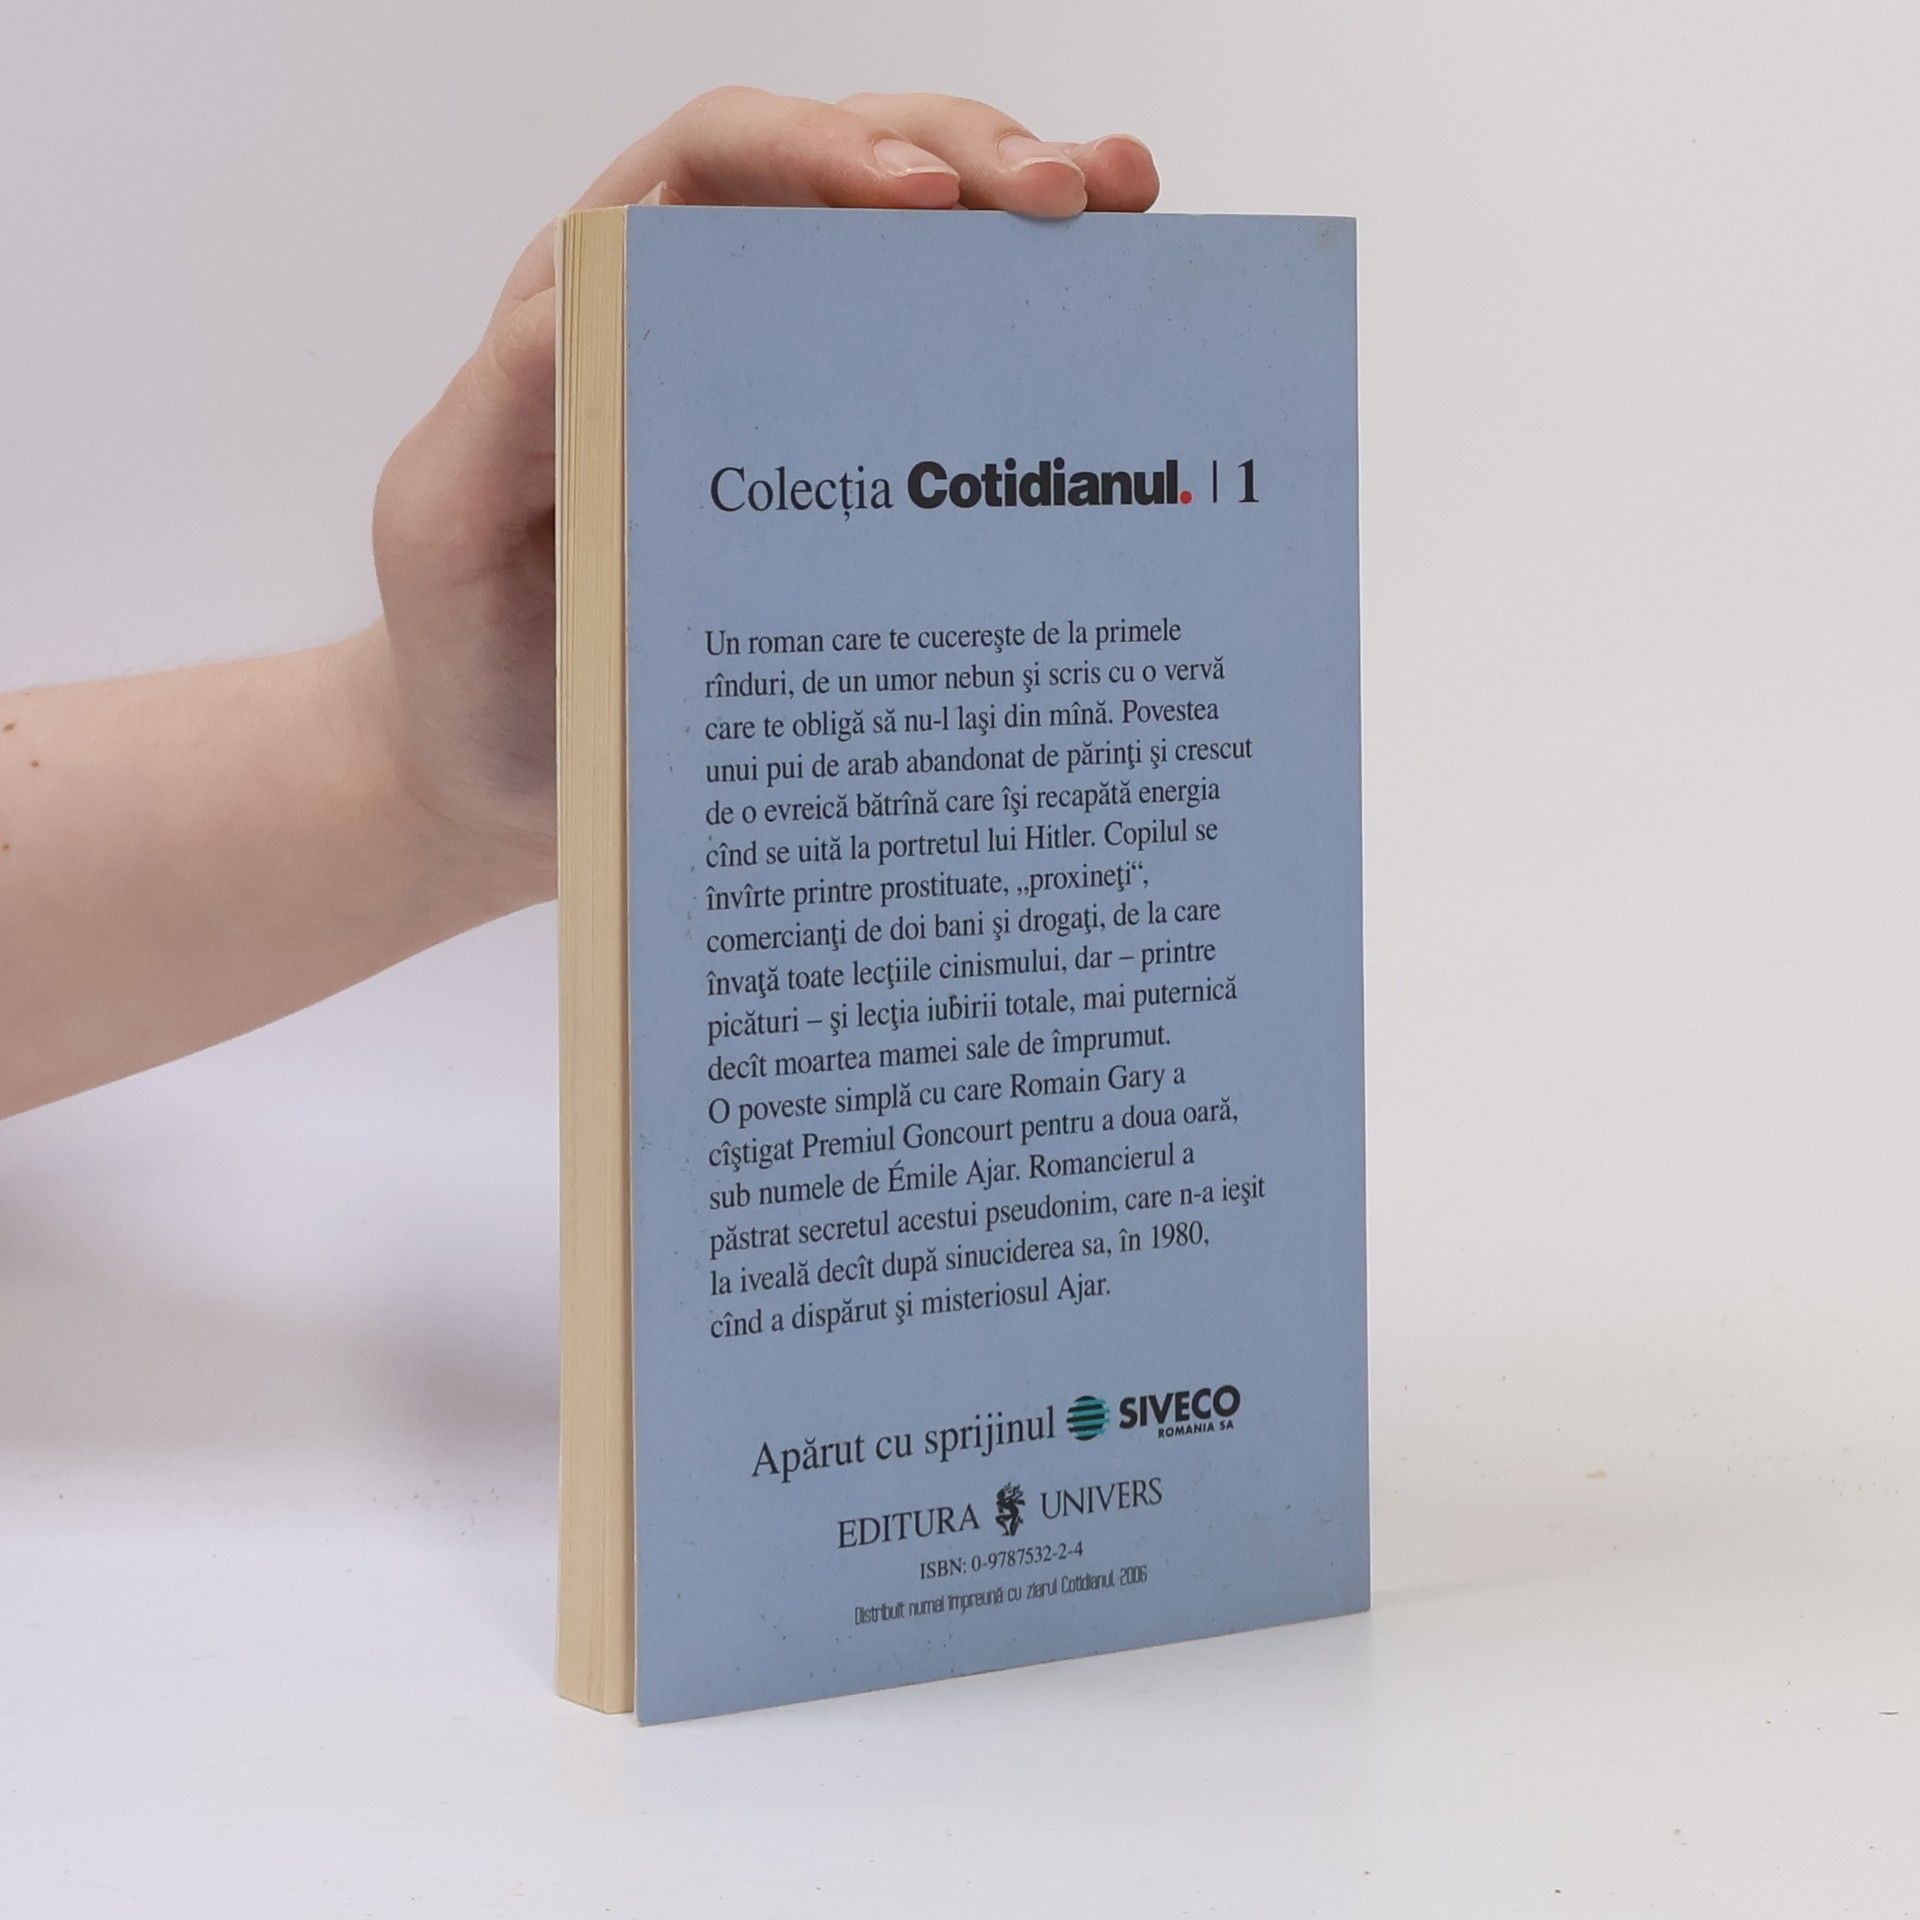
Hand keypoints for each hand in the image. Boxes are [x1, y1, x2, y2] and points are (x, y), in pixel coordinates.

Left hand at [361, 89, 1159, 902]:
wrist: (508, 774)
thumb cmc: (465, 652)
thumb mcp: (442, 528)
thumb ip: (498, 412)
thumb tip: (588, 304)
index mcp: (608, 307)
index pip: (721, 165)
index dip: (818, 150)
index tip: (915, 201)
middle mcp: (710, 324)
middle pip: (847, 179)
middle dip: (962, 158)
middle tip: (1063, 199)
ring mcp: (793, 400)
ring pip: (917, 258)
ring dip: (1022, 217)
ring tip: (1122, 210)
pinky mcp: (854, 482)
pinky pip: (946, 387)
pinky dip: (1029, 335)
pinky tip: (1109, 314)